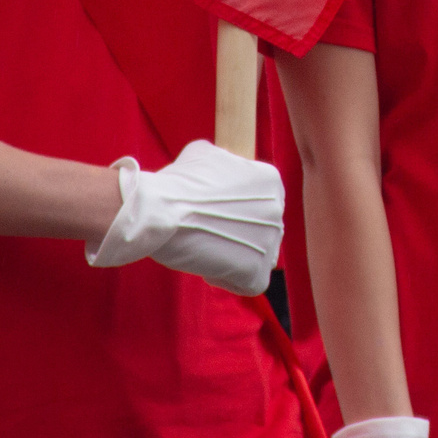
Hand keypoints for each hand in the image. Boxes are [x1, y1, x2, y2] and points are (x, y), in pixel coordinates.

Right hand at [86, 139, 283, 294]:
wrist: (160, 211)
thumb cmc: (176, 183)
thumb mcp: (203, 154)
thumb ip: (223, 161)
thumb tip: (220, 165)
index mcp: (269, 180)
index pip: (260, 202)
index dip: (235, 211)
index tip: (213, 215)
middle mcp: (277, 211)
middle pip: (261, 229)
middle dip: (237, 234)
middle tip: (208, 234)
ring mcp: (269, 243)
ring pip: (258, 256)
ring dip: (235, 257)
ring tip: (207, 250)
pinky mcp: (257, 272)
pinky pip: (251, 283)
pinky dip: (230, 280)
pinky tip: (208, 268)